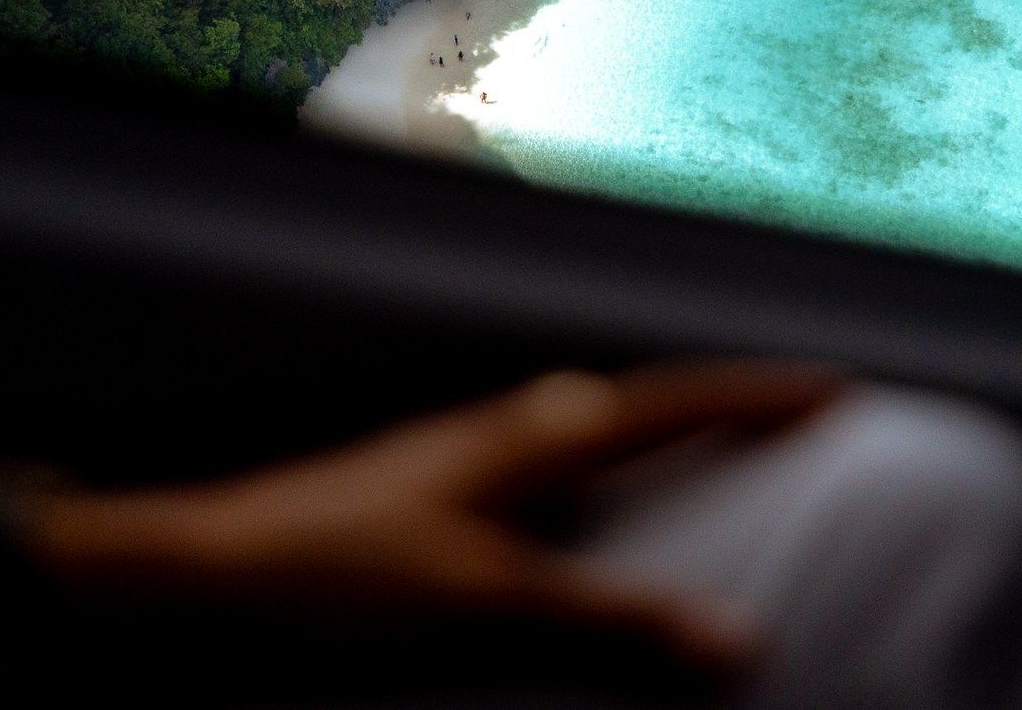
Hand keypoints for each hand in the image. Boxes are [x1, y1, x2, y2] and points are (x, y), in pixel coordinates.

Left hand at [29, 362, 842, 684]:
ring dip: (639, 437)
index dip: (754, 394)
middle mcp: (497, 431)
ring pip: (573, 431)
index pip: (671, 401)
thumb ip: (612, 617)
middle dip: (709, 406)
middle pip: (631, 402)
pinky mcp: (415, 499)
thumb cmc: (330, 572)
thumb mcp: (485, 598)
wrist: (187, 576)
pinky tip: (563, 518)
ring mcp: (451, 460)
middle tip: (778, 416)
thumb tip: (740, 636)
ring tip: (685, 456)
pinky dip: (580, 481)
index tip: (833, 384)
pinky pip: (529, 470)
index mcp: (528, 436)